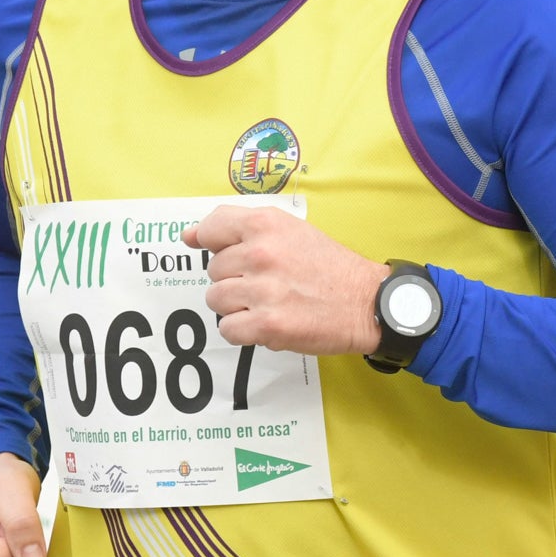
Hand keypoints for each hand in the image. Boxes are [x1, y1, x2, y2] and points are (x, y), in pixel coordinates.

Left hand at [185, 204, 388, 356]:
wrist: (366, 302)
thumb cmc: (329, 267)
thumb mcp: (290, 230)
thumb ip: (240, 227)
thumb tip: (189, 236)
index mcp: (265, 225)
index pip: (212, 228)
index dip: (215, 244)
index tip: (227, 253)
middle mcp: (260, 254)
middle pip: (214, 270)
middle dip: (235, 279)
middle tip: (269, 283)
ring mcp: (262, 290)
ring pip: (216, 300)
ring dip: (237, 306)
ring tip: (268, 303)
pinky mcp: (266, 325)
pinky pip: (229, 329)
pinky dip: (244, 330)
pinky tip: (268, 322)